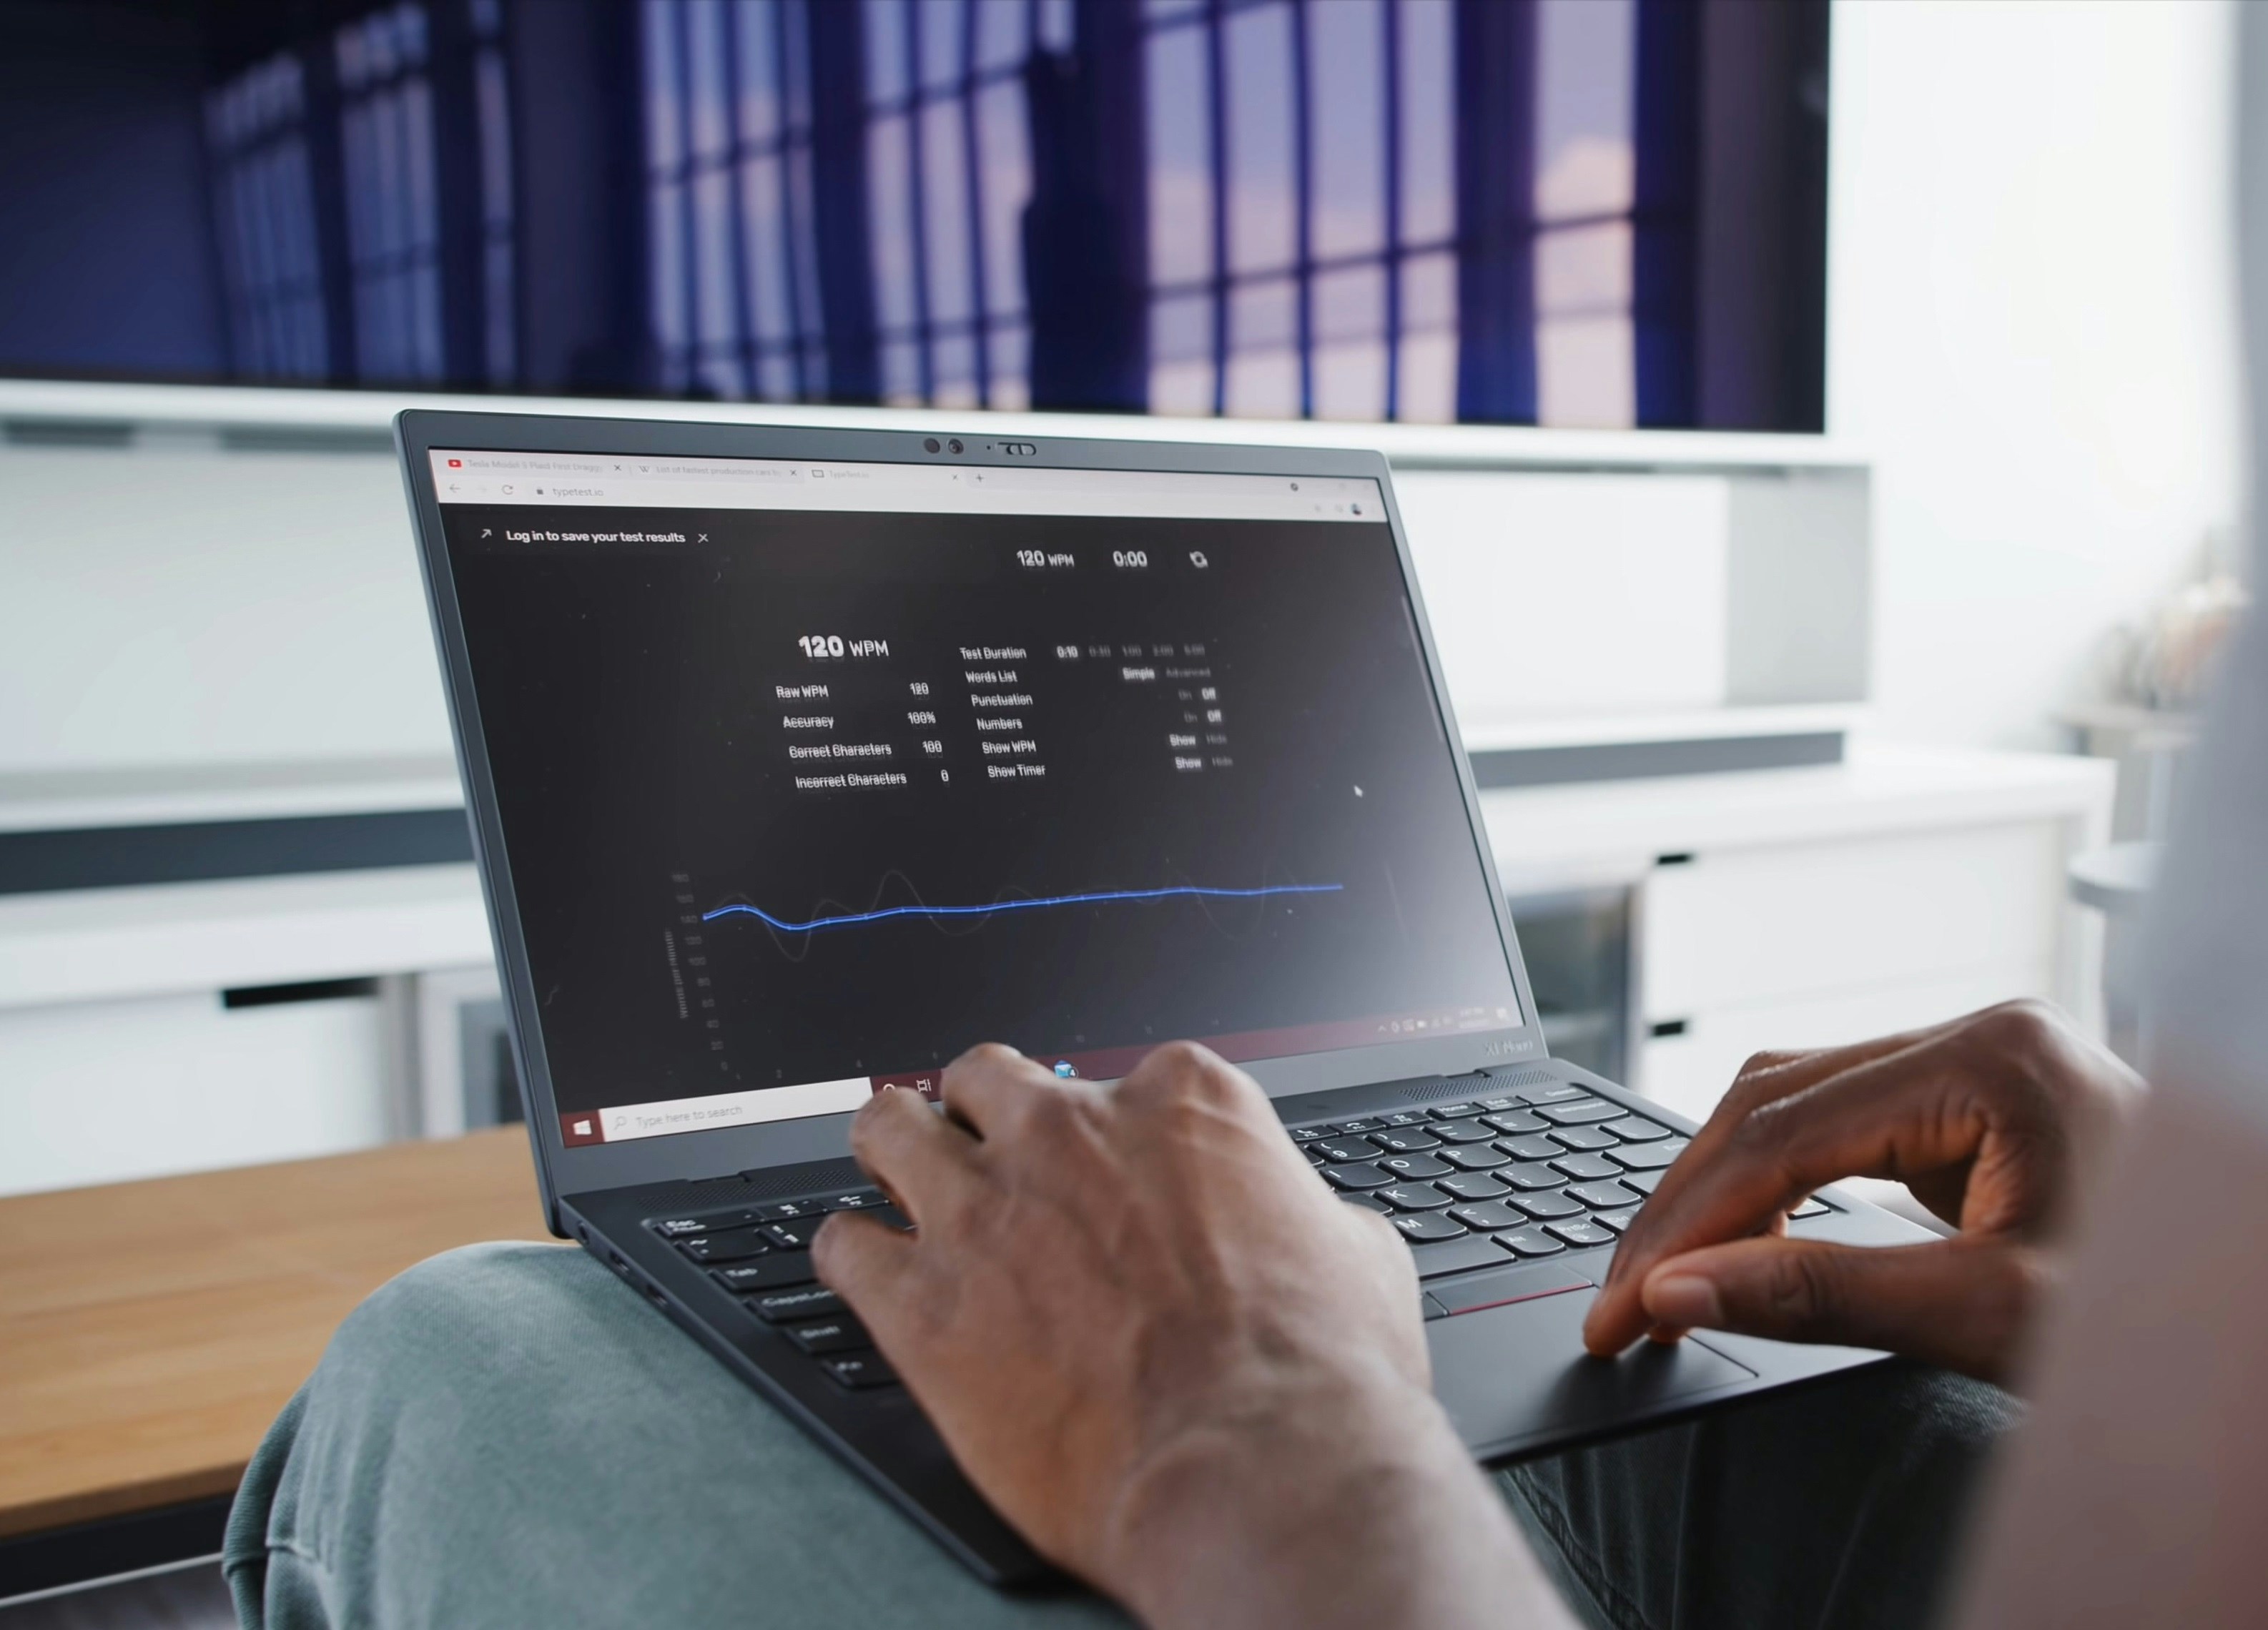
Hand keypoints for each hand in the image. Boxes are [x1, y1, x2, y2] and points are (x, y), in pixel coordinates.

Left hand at [814, 1043, 1566, 1629]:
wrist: (1257, 1469)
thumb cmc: (1317, 1373)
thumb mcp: (1356, 1255)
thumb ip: (1301, 1213)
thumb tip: (1307, 1228)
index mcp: (1182, 1103)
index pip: (1122, 1075)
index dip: (1110, 1129)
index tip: (1110, 1168)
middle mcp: (1070, 1131)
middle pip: (988, 1078)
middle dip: (986, 1116)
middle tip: (992, 1162)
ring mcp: (983, 1207)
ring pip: (889, 1128)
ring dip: (894, 1151)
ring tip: (896, 1179)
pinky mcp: (917, 1299)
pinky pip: (839, 1243)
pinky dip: (849, 1254)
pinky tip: (866, 1272)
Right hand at [1582, 1000, 2140, 1382]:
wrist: (2260, 1310)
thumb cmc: (2168, 1316)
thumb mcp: (1990, 1316)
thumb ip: (1822, 1296)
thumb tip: (1682, 1294)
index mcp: (1990, 1060)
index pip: (1783, 1135)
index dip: (1686, 1229)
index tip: (1624, 1308)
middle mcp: (1977, 1035)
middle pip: (1771, 1100)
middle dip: (1686, 1207)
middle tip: (1622, 1303)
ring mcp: (1973, 1061)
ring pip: (1791, 1103)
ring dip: (1721, 1192)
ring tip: (1668, 1279)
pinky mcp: (1970, 1101)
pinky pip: (1837, 1124)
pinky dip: (1778, 1187)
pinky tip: (1749, 1244)